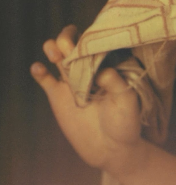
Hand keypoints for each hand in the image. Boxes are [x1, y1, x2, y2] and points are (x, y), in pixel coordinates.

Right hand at [31, 25, 144, 175]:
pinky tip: (38, 68)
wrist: (112, 148)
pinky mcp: (58, 97)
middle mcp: (88, 69)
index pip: (96, 43)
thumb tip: (100, 71)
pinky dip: (39, 72)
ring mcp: (72, 82)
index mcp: (108, 65)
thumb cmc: (125, 121)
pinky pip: (46, 80)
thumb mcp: (127, 100)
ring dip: (54, 49)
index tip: (89, 38)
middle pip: (73, 45)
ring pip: (58, 57)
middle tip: (68, 44)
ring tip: (56, 52)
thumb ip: (116, 83)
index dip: (90, 37)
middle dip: (68, 38)